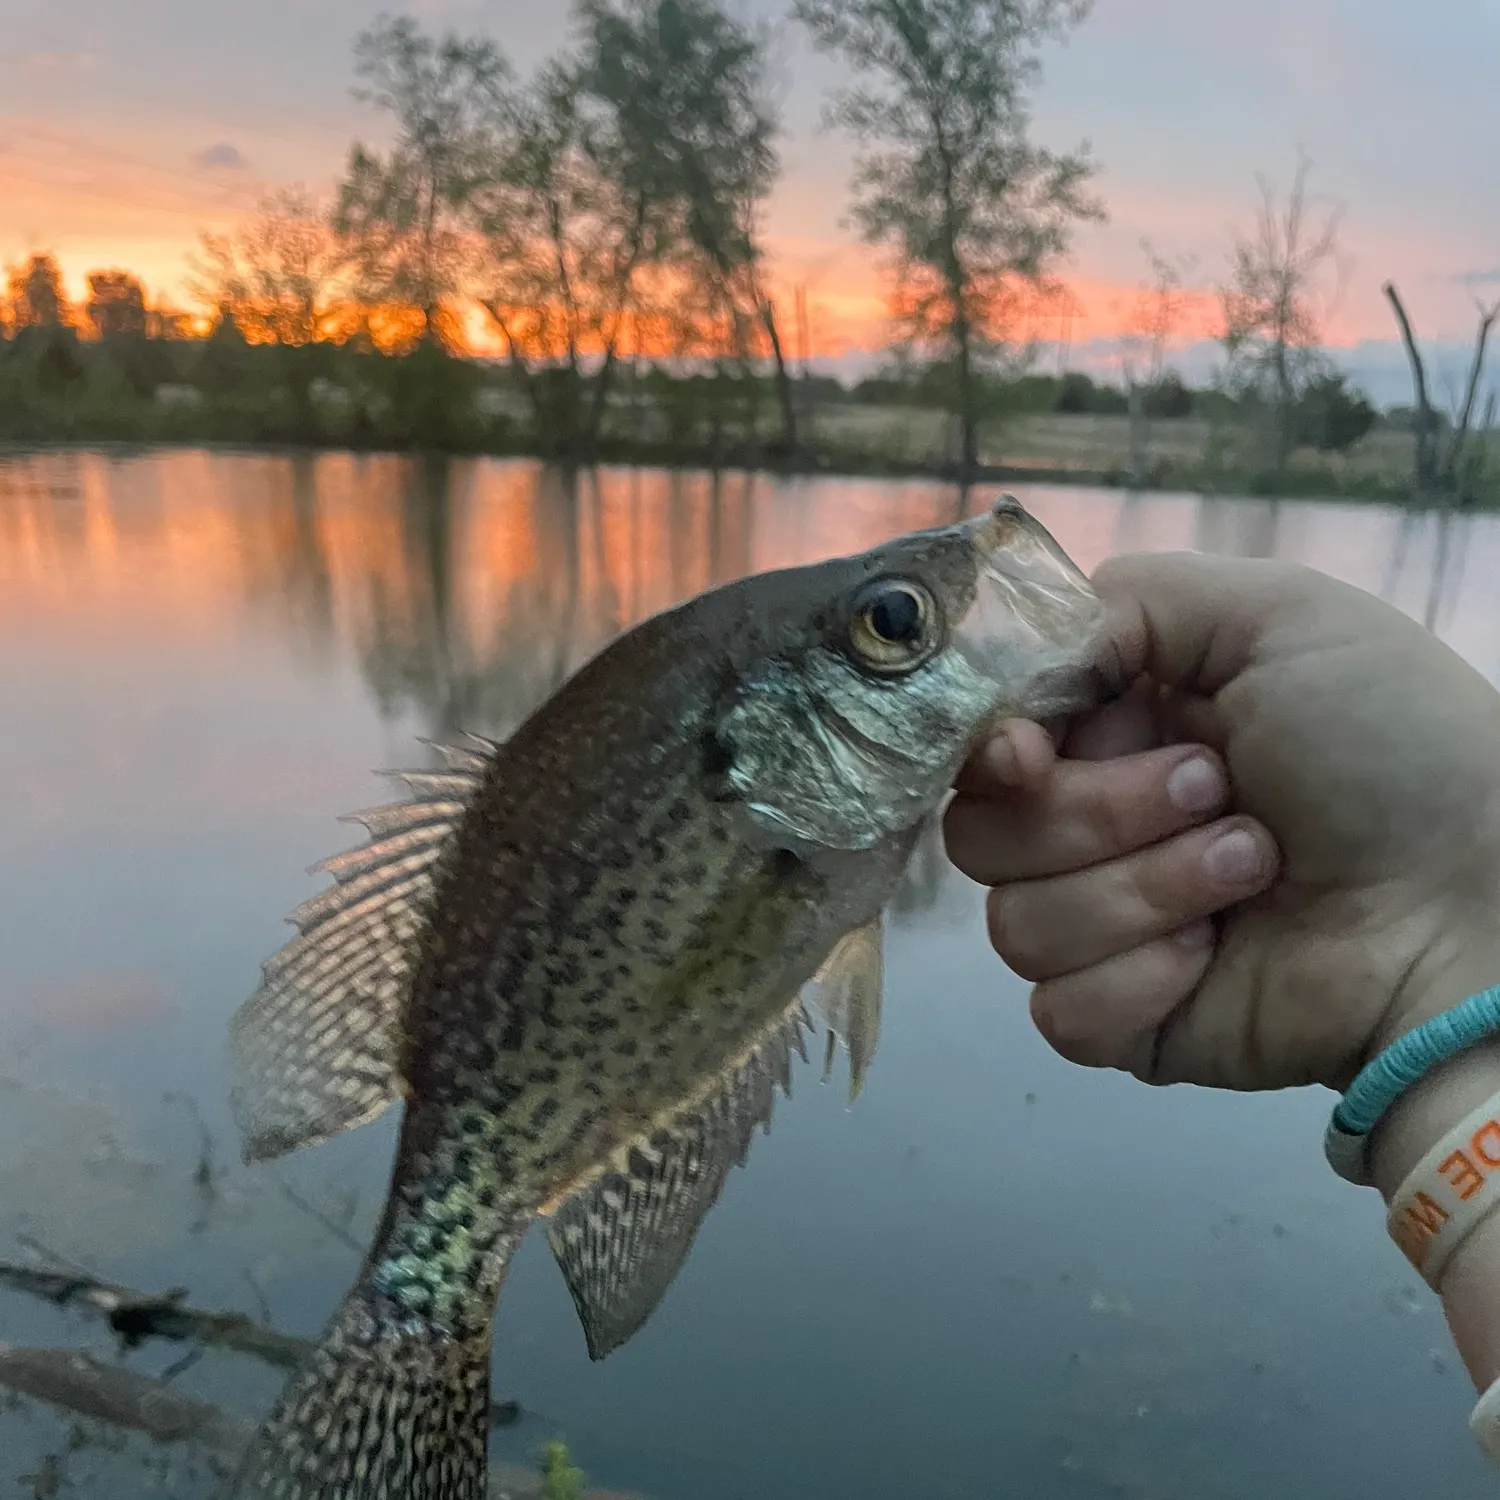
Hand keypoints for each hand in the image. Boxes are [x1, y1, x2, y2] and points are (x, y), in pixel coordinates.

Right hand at [944, 551, 1499, 1095]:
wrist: (1469, 901)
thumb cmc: (1391, 744)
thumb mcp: (1277, 616)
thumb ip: (1127, 600)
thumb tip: (1021, 666)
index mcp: (1115, 730)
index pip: (980, 743)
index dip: (987, 749)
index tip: (1029, 753)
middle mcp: (1092, 826)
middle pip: (981, 835)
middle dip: (1099, 812)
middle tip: (1216, 790)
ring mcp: (1103, 928)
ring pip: (1016, 925)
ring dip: (1143, 890)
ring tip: (1255, 867)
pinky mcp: (1125, 1022)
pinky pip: (1059, 1011)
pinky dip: (1139, 980)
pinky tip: (1216, 956)